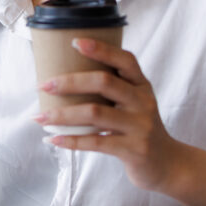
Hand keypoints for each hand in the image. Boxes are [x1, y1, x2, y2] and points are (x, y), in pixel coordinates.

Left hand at [34, 37, 184, 192]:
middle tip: (43, 85)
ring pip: (95, 113)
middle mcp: (143, 102)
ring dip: (62, 115)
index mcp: (142, 85)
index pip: (125, 60)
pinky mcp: (133, 149)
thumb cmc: (138, 128)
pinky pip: (96, 142)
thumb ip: (111, 90)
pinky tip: (52, 139)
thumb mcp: (133, 104)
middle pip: (105, 82)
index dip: (101, 49)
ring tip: (39, 117)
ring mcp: (140, 126)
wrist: (166, 163)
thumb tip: (61, 79)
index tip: (74, 42)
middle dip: (70, 82)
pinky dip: (71, 140)